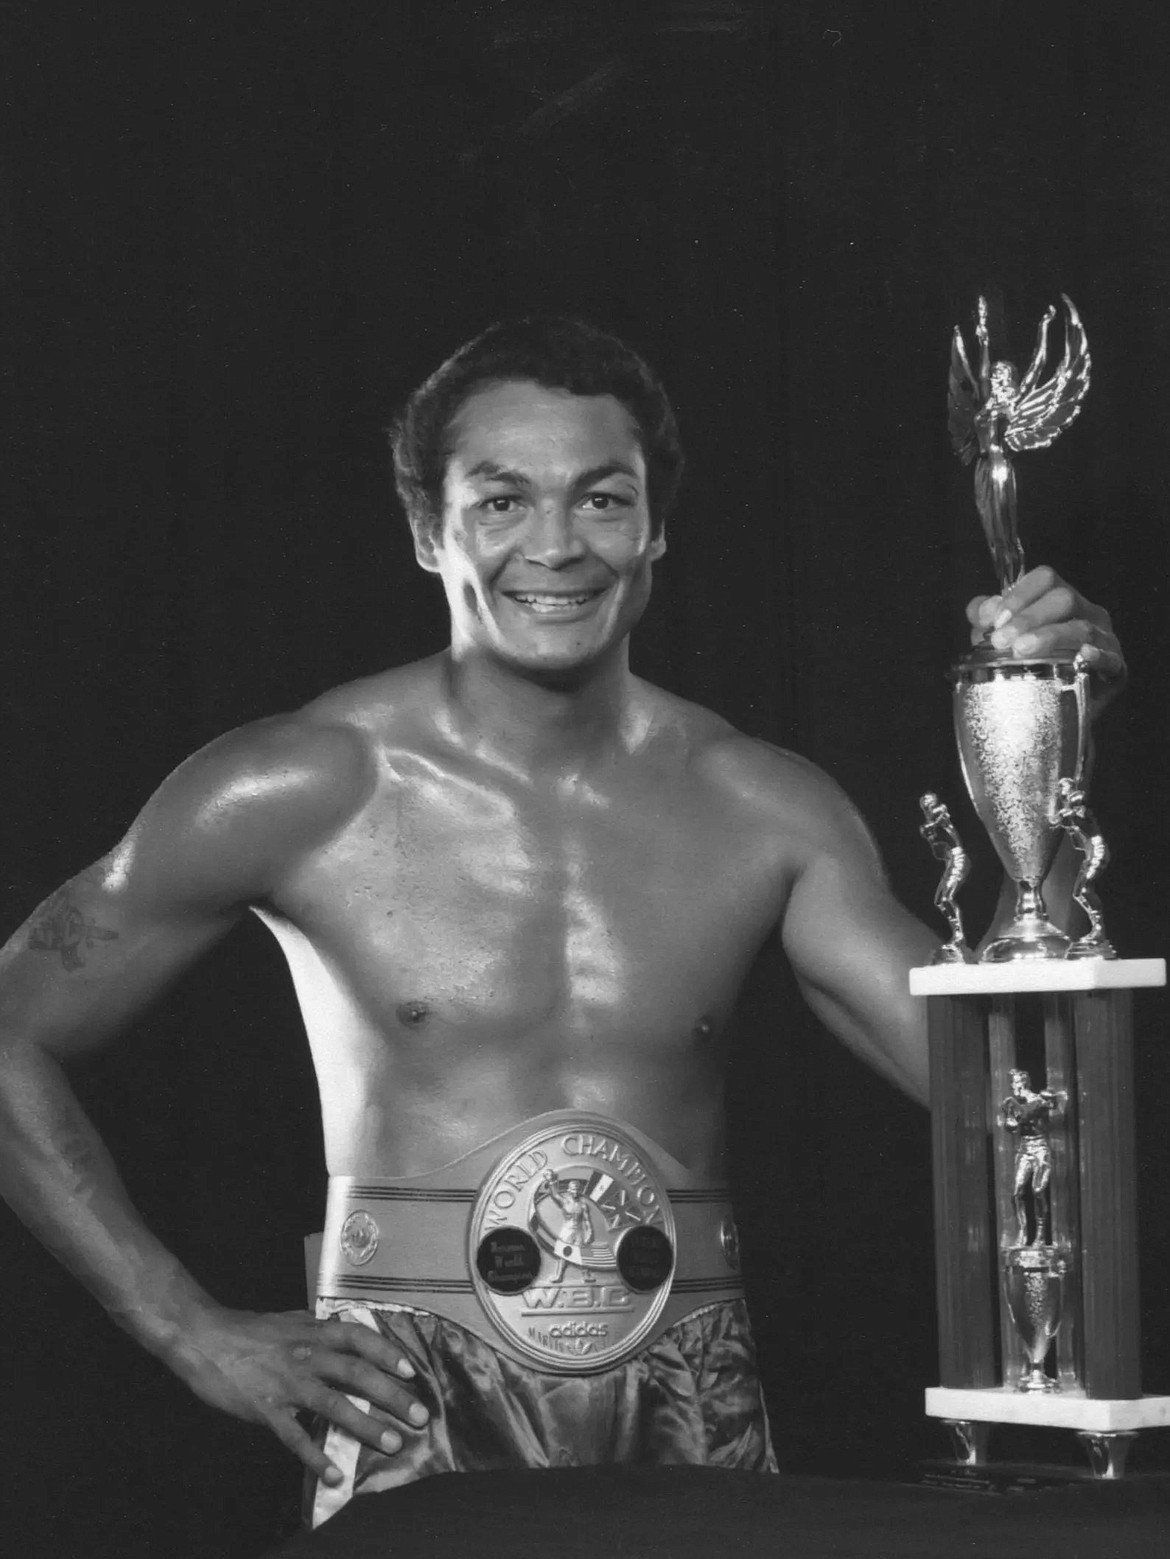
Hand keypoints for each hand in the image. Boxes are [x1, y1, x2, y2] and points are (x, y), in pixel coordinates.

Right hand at [169, 1305, 428, 1485]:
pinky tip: (334, 1474)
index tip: (410, 1371)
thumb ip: (319, 1327)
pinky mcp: (266, 1409)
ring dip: (366, 1426)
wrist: (205, 1339)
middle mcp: (307, 1355)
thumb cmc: (250, 1330)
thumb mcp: (291, 1319)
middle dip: (392, 1395)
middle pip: (357, 1374)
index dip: (387, 1353)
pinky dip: (315, 1457)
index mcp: (313, 1331)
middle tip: (420, 1416)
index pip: (359, 1339)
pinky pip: (295, 1437)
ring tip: (392, 1442)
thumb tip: (350, 1327)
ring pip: (334, 1405)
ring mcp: (287, 1383)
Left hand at [966, 566, 1124, 688]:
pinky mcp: (1117, 668)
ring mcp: (1105, 638)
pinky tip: (1081, 656)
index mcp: (1061, 599)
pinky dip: (1096, 656)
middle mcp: (1087, 613)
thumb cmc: (1031, 665)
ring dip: (1050, 636)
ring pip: (1082, 627)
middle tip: (1001, 641)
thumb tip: (982, 611)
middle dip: (1029, 618)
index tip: (996, 620)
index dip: (1020, 595)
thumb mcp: (1004, 639)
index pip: (1045, 579)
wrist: (1057, 709)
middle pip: (1064, 598)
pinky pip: (1111, 658)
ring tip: (1021, 650)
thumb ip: (989, 621)